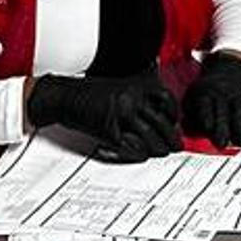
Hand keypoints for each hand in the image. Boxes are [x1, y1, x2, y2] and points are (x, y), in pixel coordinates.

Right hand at [27, 71, 180, 161]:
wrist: (65, 95)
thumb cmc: (91, 93)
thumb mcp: (122, 87)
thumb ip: (141, 96)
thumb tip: (159, 115)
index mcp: (137, 85)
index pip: (167, 99)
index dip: (174, 114)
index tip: (175, 124)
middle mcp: (131, 97)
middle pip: (160, 120)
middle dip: (170, 136)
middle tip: (176, 146)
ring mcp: (120, 113)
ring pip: (147, 134)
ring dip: (157, 147)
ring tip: (160, 153)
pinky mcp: (107, 128)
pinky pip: (128, 145)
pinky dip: (137, 153)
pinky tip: (141, 155)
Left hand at [181, 53, 240, 147]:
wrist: (227, 69)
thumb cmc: (206, 92)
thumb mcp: (192, 97)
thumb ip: (190, 115)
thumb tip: (187, 133)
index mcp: (204, 93)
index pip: (205, 104)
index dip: (207, 116)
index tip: (208, 128)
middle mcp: (222, 92)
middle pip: (223, 111)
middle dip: (223, 128)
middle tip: (222, 143)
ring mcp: (238, 94)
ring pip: (240, 110)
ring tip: (240, 141)